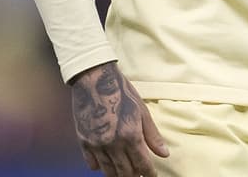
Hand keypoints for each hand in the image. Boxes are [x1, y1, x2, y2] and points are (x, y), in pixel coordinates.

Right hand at [70, 61, 169, 176]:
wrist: (94, 80)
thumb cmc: (122, 93)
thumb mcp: (142, 111)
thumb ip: (152, 136)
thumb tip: (164, 154)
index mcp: (130, 136)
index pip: (142, 165)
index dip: (149, 174)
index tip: (152, 176)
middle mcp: (113, 144)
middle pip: (125, 173)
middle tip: (140, 175)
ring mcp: (96, 144)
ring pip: (108, 171)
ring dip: (118, 175)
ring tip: (126, 173)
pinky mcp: (83, 142)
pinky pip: (92, 164)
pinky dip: (101, 167)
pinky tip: (108, 163)